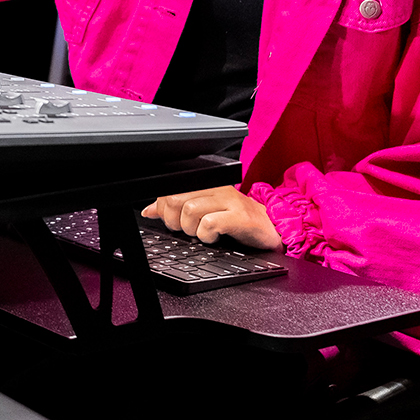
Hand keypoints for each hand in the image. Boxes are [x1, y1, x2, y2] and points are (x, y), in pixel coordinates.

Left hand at [141, 185, 280, 249]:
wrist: (269, 227)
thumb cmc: (236, 218)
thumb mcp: (204, 210)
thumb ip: (176, 208)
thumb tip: (150, 210)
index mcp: (205, 183)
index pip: (168, 189)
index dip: (163, 208)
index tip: (172, 219)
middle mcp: (216, 187)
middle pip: (174, 199)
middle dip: (174, 221)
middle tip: (187, 229)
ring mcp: (229, 200)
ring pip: (189, 210)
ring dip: (191, 229)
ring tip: (203, 233)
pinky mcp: (239, 216)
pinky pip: (209, 224)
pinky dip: (206, 236)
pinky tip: (214, 236)